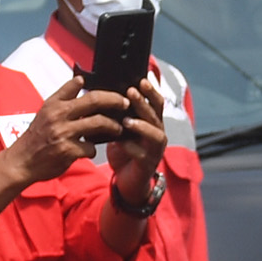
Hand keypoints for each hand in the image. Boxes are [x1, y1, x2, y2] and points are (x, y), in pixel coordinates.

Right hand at [3, 84, 133, 189]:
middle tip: (125, 104)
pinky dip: (92, 149)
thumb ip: (64, 95)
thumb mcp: (46, 110)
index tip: (117, 90)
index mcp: (54, 103)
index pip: (80, 86)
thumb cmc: (36, 136)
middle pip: (94, 101)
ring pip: (97, 123)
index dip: (101, 88)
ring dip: (112, 126)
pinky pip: (90, 147)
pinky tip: (89, 149)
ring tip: (117, 128)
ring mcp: (63, 133)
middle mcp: (58, 115)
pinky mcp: (67, 151)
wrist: (22, 161)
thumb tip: (81, 79)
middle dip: (115, 101)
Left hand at [106, 83, 170, 205]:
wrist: (127, 180)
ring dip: (141, 125)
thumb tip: (104, 95)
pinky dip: (131, 148)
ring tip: (127, 120)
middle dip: (144, 103)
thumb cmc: (125, 152)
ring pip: (155, 134)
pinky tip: (120, 143)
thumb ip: (119, 115)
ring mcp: (155, 149)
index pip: (156, 103)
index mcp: (152, 123)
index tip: (141, 79)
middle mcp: (157, 134)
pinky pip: (142, 154)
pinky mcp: (147, 164)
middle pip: (156, 115)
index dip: (151, 91)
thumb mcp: (122, 130)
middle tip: (131, 91)